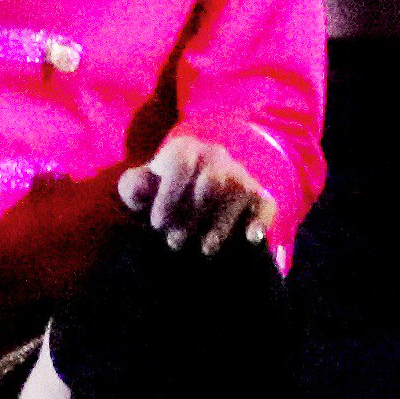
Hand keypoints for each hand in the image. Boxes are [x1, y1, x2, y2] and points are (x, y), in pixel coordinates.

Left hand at [117, 132, 275, 253]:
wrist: (194, 186)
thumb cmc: (162, 191)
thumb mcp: (140, 187)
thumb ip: (133, 186)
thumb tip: (143, 190)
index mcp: (184, 150)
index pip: (181, 163)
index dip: (168, 196)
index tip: (157, 224)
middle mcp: (215, 157)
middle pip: (212, 180)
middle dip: (192, 217)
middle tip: (175, 242)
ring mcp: (239, 175)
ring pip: (238, 192)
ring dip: (221, 225)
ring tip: (205, 248)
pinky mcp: (258, 195)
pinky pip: (266, 202)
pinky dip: (261, 220)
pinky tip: (250, 238)